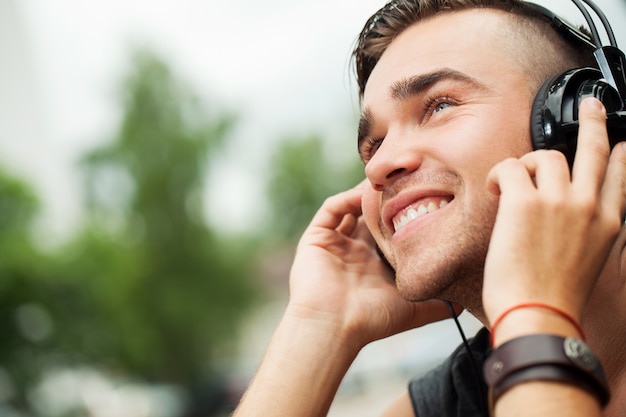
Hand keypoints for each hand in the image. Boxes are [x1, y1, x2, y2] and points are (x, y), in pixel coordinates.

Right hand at [288, 181, 452, 348]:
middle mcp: (353, 253)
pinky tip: (366, 193)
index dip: (406, 216)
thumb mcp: (416, 309)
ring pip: (351, 207)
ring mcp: (334, 244)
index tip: (426, 200)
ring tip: (388, 181)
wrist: (334, 328)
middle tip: (408, 180)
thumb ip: (440, 303)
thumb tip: (469, 300)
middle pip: (371, 216)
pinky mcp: (315, 238)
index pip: (390, 232)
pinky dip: (348, 198)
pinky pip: (332, 208)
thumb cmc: (373, 320)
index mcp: (373, 267)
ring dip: (368, 194)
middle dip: (387, 199)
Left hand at [483, 98, 625, 329]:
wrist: (540, 316)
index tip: (622, 145)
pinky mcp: (525, 202)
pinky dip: (499, 174)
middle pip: (596, 150)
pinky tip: (495, 189)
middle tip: (592, 107)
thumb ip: (586, 234)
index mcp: (608, 224)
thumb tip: (569, 217)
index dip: (621, 157)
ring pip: (546, 155)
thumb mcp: (589, 262)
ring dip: (525, 163)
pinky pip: (510, 167)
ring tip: (512, 183)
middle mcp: (588, 207)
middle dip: (594, 122)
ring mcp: (558, 201)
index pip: (620, 177)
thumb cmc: (555, 298)